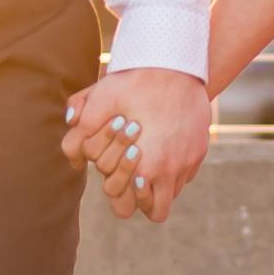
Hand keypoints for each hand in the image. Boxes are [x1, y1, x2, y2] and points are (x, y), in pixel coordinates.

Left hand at [60, 66, 213, 223]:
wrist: (176, 63)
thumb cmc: (134, 82)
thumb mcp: (100, 102)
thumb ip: (80, 132)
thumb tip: (73, 159)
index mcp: (146, 164)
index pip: (129, 207)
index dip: (118, 198)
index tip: (116, 178)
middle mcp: (171, 169)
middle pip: (156, 212)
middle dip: (139, 198)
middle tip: (129, 175)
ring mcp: (190, 161)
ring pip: (173, 194)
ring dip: (157, 186)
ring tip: (144, 163)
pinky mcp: (200, 150)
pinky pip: (186, 174)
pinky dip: (173, 169)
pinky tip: (160, 147)